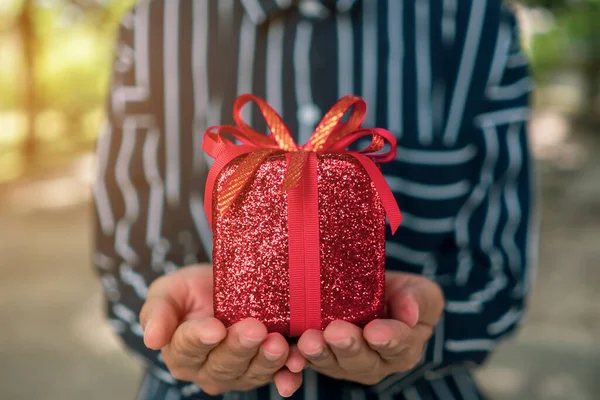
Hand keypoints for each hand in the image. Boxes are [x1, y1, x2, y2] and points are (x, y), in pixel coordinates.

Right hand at [139, 266, 301, 396]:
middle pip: (224, 363)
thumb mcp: (169, 291)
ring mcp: (239, 372)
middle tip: (255, 329)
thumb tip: (151, 339)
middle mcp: (208, 369)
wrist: (226, 285)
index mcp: (181, 352)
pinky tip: (297, 366)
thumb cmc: (192, 290)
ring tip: (277, 343)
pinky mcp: (266, 369)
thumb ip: (157, 312)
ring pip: (252, 372)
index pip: (188, 348)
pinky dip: (288, 375)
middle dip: (240, 347)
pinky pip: (278, 376)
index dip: (201, 339)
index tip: (214, 328)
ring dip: (267, 360)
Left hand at [292, 272, 443, 385]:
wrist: (368, 290)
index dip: (388, 339)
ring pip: (332, 363)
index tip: (375, 331)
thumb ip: (417, 300)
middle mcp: (374, 362)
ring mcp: (344, 363)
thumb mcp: (418, 291)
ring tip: (308, 341)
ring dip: (319, 353)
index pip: (399, 345)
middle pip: (362, 358)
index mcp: (403, 348)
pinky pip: (306, 364)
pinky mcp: (318, 357)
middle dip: (347, 346)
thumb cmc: (399, 293)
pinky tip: (288, 362)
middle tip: (336, 333)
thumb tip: (410, 314)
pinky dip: (295, 365)